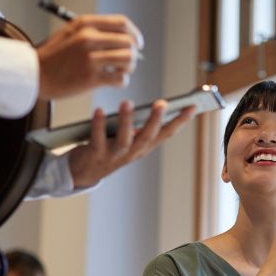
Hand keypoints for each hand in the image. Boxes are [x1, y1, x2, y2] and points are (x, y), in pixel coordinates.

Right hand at [36, 15, 143, 99]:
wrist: (35, 74)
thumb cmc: (53, 56)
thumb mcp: (71, 32)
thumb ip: (95, 31)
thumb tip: (123, 36)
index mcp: (85, 24)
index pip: (122, 23)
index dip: (135, 34)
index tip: (137, 43)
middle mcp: (89, 38)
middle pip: (128, 42)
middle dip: (133, 53)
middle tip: (127, 61)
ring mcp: (90, 58)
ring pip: (128, 59)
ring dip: (129, 67)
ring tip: (121, 70)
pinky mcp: (92, 77)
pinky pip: (121, 78)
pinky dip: (121, 80)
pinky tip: (113, 80)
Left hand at [67, 99, 195, 188]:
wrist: (83, 173)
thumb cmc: (108, 148)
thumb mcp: (129, 139)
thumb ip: (139, 126)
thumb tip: (155, 107)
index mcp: (144, 147)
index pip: (167, 133)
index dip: (180, 121)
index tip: (192, 106)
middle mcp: (133, 153)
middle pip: (148, 137)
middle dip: (156, 121)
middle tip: (162, 104)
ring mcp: (114, 155)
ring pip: (124, 140)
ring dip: (126, 121)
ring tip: (127, 102)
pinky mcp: (95, 155)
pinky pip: (97, 138)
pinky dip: (98, 124)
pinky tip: (99, 110)